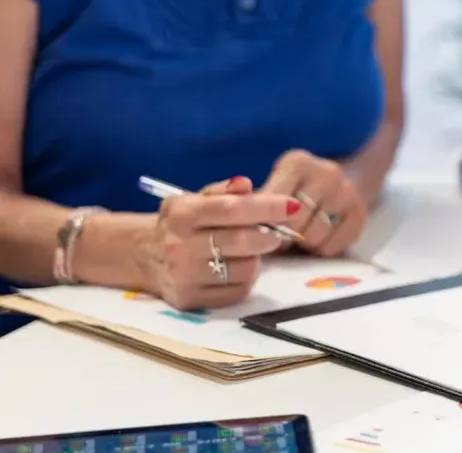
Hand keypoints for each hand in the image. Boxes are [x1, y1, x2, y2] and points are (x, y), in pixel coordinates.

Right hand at [139, 176, 296, 309]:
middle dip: (269, 235)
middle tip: (276, 233)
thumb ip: (222, 191)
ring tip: (247, 252)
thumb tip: (246, 184)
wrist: (143, 256)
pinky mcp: (189, 301)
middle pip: (242, 241)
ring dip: (256, 259)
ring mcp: (183, 277)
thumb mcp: (194, 199)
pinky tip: (235, 269)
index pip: (232, 209)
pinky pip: (237, 292)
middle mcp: (179, 246)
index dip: (267, 207)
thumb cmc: (181, 223)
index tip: (293, 205)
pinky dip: (245, 280)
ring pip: (244, 269)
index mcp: (182, 214)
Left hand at [259, 149, 369, 256]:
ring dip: (304, 244)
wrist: (349, 175)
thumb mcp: (276, 182)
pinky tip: (319, 240)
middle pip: (294, 222)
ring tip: (301, 237)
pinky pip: (334, 246)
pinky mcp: (361, 212)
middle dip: (284, 237)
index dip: (264, 223)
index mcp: (297, 163)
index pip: (274, 202)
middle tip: (281, 238)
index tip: (260, 232)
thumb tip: (242, 230)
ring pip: (314, 237)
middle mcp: (326, 173)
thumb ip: (258, 203)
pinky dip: (323, 249)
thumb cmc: (299, 186)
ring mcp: (347, 192)